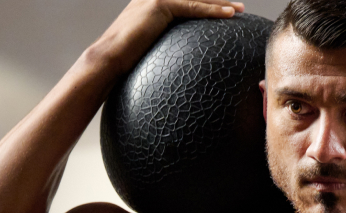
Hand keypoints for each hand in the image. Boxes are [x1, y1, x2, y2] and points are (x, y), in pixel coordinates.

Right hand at [92, 0, 244, 73]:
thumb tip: (175, 72)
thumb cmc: (124, 65)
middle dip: (214, 0)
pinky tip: (229, 14)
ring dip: (219, 3)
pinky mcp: (158, 5)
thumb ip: (161, 51)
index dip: (202, 4)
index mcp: (148, 6)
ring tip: (238, 9)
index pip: (182, 1)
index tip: (221, 9)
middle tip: (235, 7)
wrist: (107, 60)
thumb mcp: (147, 53)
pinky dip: (212, 10)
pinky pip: (193, 7)